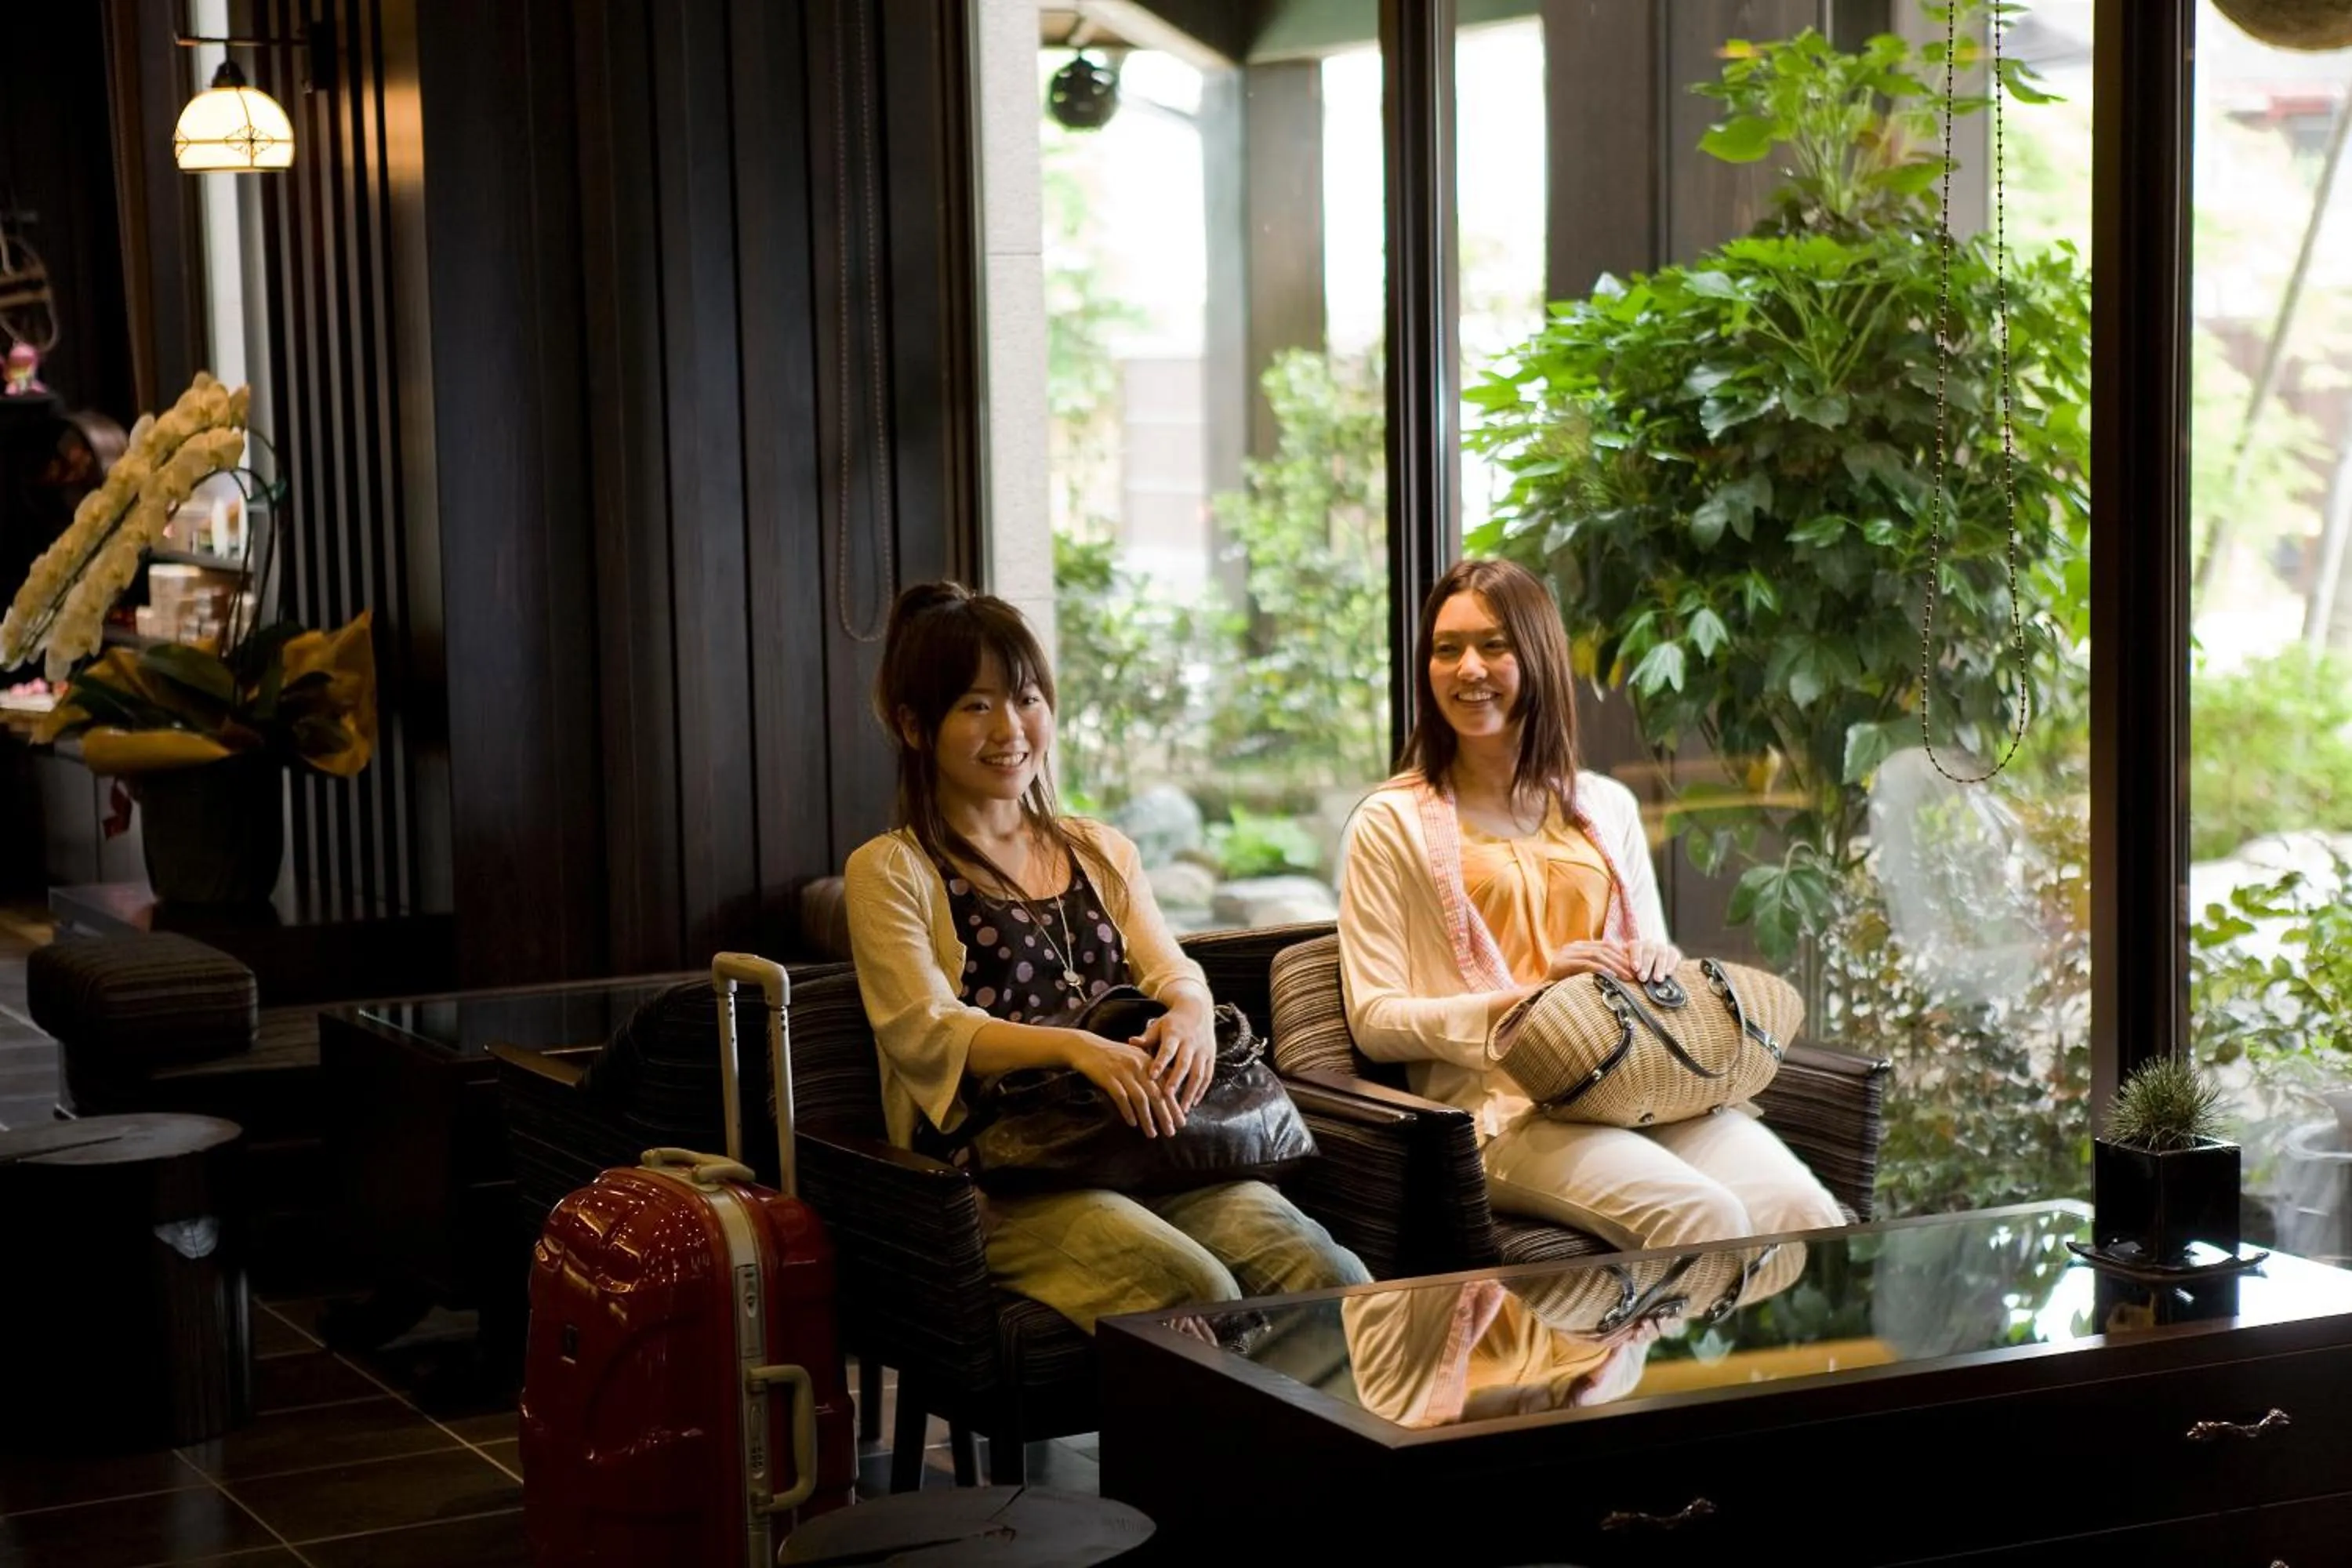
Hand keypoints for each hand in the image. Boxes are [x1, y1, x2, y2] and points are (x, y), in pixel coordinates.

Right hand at [1064, 1032, 1184, 1137]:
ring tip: (1152, 1134)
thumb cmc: (1112, 1055)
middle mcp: (1138, 1065)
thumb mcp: (1134, 1057)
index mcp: (1147, 1061)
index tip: (1181, 1120)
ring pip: (1141, 1099)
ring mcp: (1123, 1071)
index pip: (1166, 1085)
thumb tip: (1167, 1091)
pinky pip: (1121, 1097)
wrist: (1085, 1046)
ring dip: (1148, 1119)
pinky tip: (1132, 1124)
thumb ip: (1150, 1071)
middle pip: (1156, 1094)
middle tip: (1172, 1132)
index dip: (1174, 1103)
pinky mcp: (1108, 1077)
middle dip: (1166, 1115)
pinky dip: (1128, 1111)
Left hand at [1134, 1004, 1216, 1111]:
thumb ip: (1146, 1038)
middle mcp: (1190, 1043)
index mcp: (1175, 1034)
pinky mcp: (1211, 1056)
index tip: (1152, 1076)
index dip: (1160, 1063)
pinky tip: (1194, 1103)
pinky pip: (1208, 1075)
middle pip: (1184, 1064)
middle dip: (1176, 1081)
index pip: (1167, 1050)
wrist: (1197, 1009)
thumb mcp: (1158, 1026)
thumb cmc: (1172, 1022)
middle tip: (1167, 1097)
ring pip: (1198, 1073)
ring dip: (1191, 1091)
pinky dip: (1202, 1090)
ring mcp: (1203, 1050)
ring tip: (1183, 1109)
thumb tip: (1130, 1042)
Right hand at [1545, 940, 1635, 983]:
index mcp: (1578, 947)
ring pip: (1597, 955)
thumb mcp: (1582, 975)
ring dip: (1615, 967)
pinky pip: (1586, 964)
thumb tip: (1623, 972)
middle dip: (1622, 961)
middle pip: (1604, 949)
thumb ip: (1596, 969)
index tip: (1636, 967)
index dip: (1622, 955)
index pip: (1606, 945)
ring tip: (1627, 978)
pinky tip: (1612, 978)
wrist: (1537, 995)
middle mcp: (1572, 947)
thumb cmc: (1563, 988)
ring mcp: (1566, 954)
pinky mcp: (1562, 963)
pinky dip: (1602, 970)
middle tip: (1635, 974)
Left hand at [1627, 939, 1682, 984]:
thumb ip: (1624, 966)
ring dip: (1659, 967)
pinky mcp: (1673, 953)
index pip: (1635, 948)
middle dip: (1646, 966)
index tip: (1635, 968)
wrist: (1653, 955)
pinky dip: (1671, 965)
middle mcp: (1649, 944)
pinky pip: (1673, 957)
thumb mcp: (1628, 963)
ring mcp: (1662, 947)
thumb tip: (1618, 975)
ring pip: (1662, 955)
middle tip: (1643, 978)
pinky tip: (1668, 973)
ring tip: (1657, 979)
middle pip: (1649, 952)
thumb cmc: (1637, 964)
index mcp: (1636, 945)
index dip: (1635, 957)